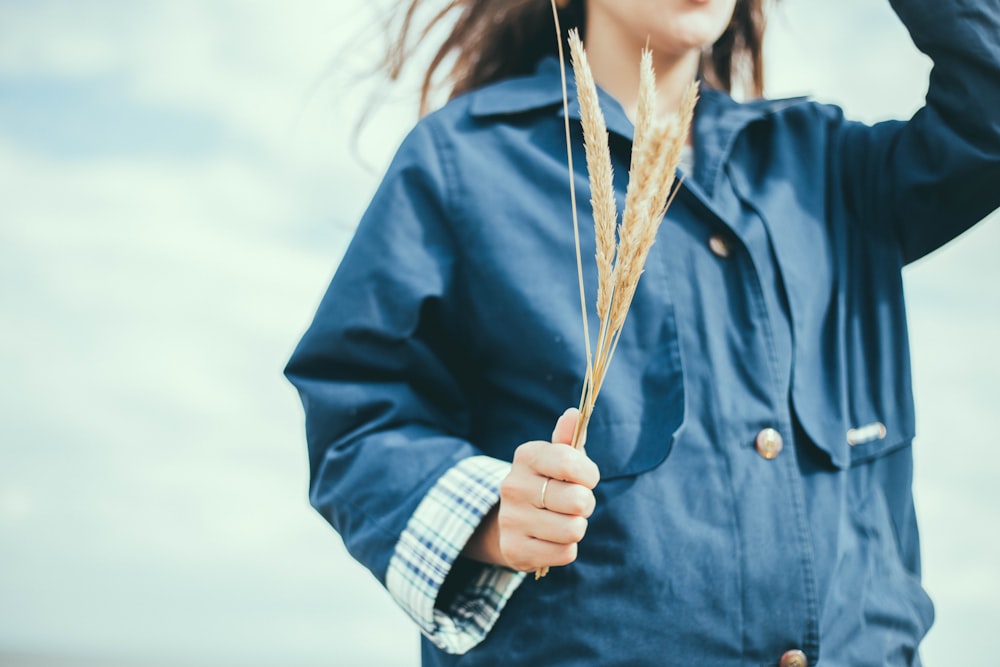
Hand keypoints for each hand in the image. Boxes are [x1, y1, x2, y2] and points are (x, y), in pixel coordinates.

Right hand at [461, 408, 600, 571]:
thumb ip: (569, 437)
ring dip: (577, 528)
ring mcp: (511, 519)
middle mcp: (513, 485)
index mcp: (526, 456)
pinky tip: (552, 540)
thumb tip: (574, 413)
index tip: (586, 478)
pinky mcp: (514, 550)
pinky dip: (566, 549)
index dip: (589, 475)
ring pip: (574, 530)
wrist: (512, 521)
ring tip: (562, 521)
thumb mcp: (557, 458)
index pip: (570, 462)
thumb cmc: (547, 483)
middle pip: (579, 501)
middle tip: (573, 504)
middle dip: (585, 505)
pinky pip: (565, 553)